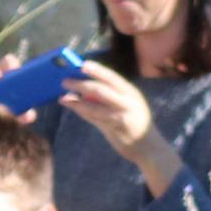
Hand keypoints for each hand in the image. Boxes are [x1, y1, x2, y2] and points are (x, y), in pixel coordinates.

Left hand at [60, 61, 177, 191]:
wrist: (147, 147)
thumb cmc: (132, 125)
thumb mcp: (124, 108)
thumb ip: (105, 101)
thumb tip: (82, 93)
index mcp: (130, 92)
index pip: (112, 77)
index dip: (97, 70)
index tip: (82, 64)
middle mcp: (128, 101)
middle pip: (102, 88)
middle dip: (81, 83)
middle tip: (64, 80)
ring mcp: (122, 114)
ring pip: (95, 104)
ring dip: (76, 99)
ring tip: (63, 95)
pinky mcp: (116, 127)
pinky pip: (94, 117)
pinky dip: (81, 110)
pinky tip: (71, 105)